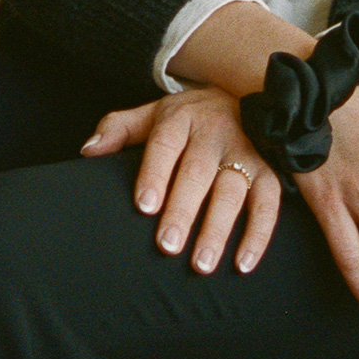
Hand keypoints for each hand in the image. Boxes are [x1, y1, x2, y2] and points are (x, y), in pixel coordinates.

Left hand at [81, 87, 282, 275]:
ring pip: (233, 191)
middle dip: (183, 210)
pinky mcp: (269, 169)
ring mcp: (246, 151)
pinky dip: (258, 234)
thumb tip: (89, 151)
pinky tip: (242, 263)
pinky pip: (268, 202)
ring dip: (218, 229)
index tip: (145, 206)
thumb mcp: (152, 114)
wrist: (240, 94)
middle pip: (198, 172)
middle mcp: (215, 133)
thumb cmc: (188, 117)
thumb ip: (118, 128)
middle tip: (167, 246)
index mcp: (181, 118)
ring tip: (202, 264)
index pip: (165, 145)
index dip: (155, 174)